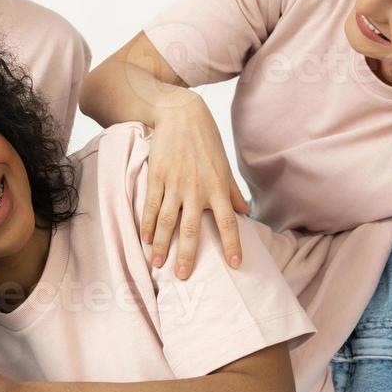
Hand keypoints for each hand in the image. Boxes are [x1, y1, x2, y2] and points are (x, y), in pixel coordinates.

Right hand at [144, 91, 250, 276]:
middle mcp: (196, 189)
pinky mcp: (156, 176)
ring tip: (157, 265)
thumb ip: (234, 191)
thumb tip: (246, 212)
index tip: (235, 265)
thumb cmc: (206, 140)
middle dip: (187, 255)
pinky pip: (151, 205)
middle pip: (191, 229)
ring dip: (162, 245)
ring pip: (167, 221)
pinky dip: (147, 224)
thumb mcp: (223, 165)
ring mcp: (174, 184)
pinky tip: (145, 240)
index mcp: (217, 187)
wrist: (180, 114)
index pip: (228, 222)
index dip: (232, 244)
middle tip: (183, 277)